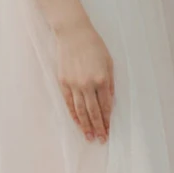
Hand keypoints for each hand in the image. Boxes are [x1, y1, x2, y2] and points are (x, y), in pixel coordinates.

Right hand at [55, 18, 114, 142]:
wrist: (73, 33)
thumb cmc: (94, 45)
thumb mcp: (109, 62)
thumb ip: (110, 83)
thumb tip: (109, 102)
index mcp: (102, 79)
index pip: (106, 106)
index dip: (107, 120)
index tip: (109, 131)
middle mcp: (88, 84)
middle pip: (93, 112)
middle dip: (98, 127)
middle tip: (101, 140)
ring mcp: (74, 84)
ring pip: (80, 111)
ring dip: (86, 126)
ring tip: (89, 137)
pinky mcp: (63, 82)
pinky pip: (69, 103)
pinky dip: (74, 115)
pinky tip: (78, 123)